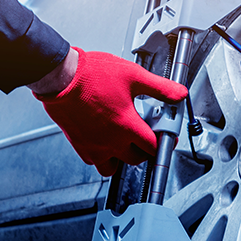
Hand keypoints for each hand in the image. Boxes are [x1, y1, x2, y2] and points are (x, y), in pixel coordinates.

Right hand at [34, 46, 187, 175]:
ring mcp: (94, 146)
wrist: (61, 77)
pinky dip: (102, 155)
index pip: (153, 146)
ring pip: (113, 166)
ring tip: (124, 141)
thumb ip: (160, 88)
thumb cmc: (92, 74)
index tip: (165, 136)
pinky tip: (104, 139)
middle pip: (136, 159)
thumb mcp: (134, 76)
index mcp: (127, 125)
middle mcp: (111, 141)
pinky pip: (94, 160)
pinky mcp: (79, 144)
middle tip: (144, 136)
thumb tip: (179, 94)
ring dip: (122, 158)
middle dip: (144, 150)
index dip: (164, 142)